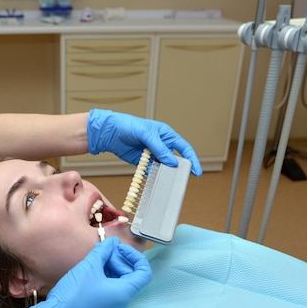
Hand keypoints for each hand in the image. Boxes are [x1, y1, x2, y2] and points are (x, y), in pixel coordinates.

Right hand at [8, 237, 151, 307]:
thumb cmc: (74, 294)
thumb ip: (103, 251)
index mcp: (124, 293)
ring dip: (110, 268)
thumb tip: (112, 242)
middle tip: (102, 251)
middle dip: (118, 260)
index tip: (119, 248)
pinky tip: (91, 270)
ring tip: (95, 259)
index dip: (134, 256)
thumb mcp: (89, 266)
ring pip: (119, 283)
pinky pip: (110, 290)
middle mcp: (122, 303)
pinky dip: (104, 278)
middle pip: (130, 276)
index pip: (144, 272)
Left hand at [87, 109, 202, 175]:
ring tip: (168, 182)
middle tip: (181, 179)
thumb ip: (159, 148)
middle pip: (175, 159)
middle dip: (178, 169)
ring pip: (164, 167)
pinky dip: (154, 176)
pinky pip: (152, 171)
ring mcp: (152, 154)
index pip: (184, 148)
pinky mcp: (143, 162)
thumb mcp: (146, 134)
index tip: (196, 171)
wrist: (110, 133)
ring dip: (165, 174)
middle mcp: (161, 145)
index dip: (192, 159)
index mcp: (166, 135)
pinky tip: (155, 181)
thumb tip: (172, 161)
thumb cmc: (128, 125)